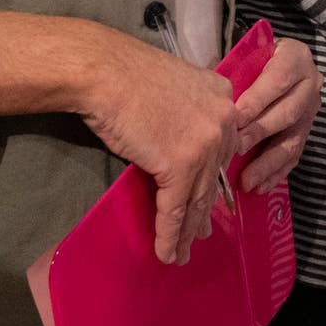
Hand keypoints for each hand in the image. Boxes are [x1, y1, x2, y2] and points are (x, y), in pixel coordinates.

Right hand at [72, 30, 241, 265]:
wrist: (103, 71)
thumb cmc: (125, 73)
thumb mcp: (173, 84)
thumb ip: (188, 109)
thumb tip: (180, 135)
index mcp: (223, 96)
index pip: (222, 146)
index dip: (212, 177)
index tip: (209, 197)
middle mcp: (223, 120)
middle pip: (213, 176)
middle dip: (204, 210)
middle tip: (201, 233)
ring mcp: (204, 144)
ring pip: (196, 199)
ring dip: (187, 232)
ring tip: (182, 254)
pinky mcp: (180, 165)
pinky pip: (174, 209)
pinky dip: (169, 235)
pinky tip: (167, 253)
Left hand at [233, 36, 320, 194]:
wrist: (274, 62)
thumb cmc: (250, 59)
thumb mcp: (244, 57)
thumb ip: (231, 72)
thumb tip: (205, 94)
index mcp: (295, 58)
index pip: (279, 79)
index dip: (258, 99)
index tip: (235, 117)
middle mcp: (309, 85)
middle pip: (288, 112)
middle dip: (260, 131)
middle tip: (235, 147)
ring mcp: (310, 112)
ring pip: (292, 140)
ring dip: (267, 162)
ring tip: (246, 180)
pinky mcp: (305, 133)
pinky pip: (293, 157)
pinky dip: (275, 174)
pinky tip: (258, 187)